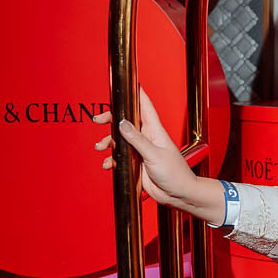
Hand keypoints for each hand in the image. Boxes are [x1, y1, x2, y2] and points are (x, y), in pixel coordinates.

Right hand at [92, 87, 210, 214]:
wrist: (178, 194)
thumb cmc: (175, 173)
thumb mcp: (154, 155)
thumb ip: (137, 139)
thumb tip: (122, 123)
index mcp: (154, 130)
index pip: (144, 106)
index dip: (135, 93)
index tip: (125, 82)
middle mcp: (146, 138)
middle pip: (125, 121)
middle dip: (111, 119)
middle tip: (99, 120)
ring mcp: (140, 150)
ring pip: (119, 139)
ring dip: (108, 141)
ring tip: (100, 147)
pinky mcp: (135, 163)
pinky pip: (119, 157)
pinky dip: (111, 159)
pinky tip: (108, 164)